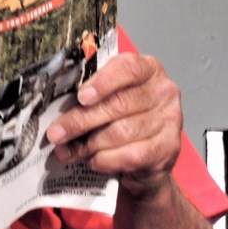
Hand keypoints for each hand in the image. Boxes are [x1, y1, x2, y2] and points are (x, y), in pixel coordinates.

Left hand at [44, 53, 182, 199]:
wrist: (147, 159)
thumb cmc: (123, 120)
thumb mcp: (110, 99)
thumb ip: (91, 96)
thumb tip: (57, 106)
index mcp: (148, 70)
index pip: (128, 68)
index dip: (102, 82)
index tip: (81, 96)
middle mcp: (164, 92)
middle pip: (118, 104)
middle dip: (81, 120)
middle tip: (57, 133)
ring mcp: (170, 121)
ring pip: (121, 132)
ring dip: (90, 144)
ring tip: (70, 150)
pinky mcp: (168, 149)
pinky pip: (131, 155)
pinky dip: (107, 159)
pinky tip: (94, 160)